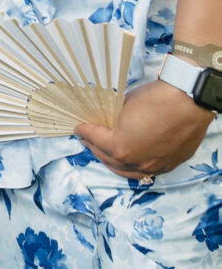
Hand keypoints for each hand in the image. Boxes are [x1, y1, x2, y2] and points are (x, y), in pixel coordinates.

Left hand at [75, 78, 212, 179]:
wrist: (190, 100)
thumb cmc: (157, 98)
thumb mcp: (125, 105)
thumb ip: (113, 118)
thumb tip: (108, 121)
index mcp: (121, 148)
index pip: (96, 140)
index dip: (85, 132)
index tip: (79, 128)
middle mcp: (137, 162)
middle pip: (109, 159)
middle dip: (96, 148)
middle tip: (87, 140)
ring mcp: (156, 166)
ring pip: (129, 171)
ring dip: (114, 162)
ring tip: (105, 152)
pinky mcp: (170, 164)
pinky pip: (147, 170)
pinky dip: (134, 165)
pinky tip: (129, 159)